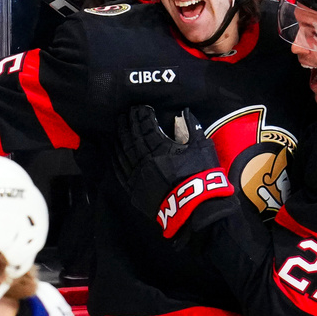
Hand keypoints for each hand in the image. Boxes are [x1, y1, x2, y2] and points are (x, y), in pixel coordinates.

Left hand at [115, 105, 236, 240]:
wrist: (195, 208)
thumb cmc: (201, 176)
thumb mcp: (202, 148)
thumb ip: (192, 128)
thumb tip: (185, 112)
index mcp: (161, 147)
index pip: (146, 126)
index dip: (142, 115)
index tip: (139, 107)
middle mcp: (145, 159)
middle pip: (132, 137)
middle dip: (128, 124)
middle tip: (124, 113)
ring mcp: (138, 175)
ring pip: (124, 153)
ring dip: (120, 139)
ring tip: (118, 128)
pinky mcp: (135, 190)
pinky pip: (121, 172)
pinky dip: (116, 160)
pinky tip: (114, 152)